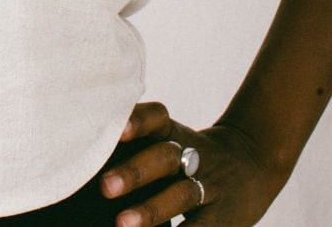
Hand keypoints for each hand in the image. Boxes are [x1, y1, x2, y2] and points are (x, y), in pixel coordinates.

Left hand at [99, 101, 289, 225]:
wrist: (252, 164)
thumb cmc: (188, 156)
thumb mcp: (169, 140)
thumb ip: (135, 145)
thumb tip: (79, 158)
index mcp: (173, 133)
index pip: (157, 116)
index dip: (138, 121)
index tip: (115, 129)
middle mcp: (191, 155)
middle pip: (164, 156)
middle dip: (135, 171)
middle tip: (105, 187)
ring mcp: (209, 186)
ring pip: (181, 194)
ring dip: (152, 210)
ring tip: (122, 224)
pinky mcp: (224, 217)